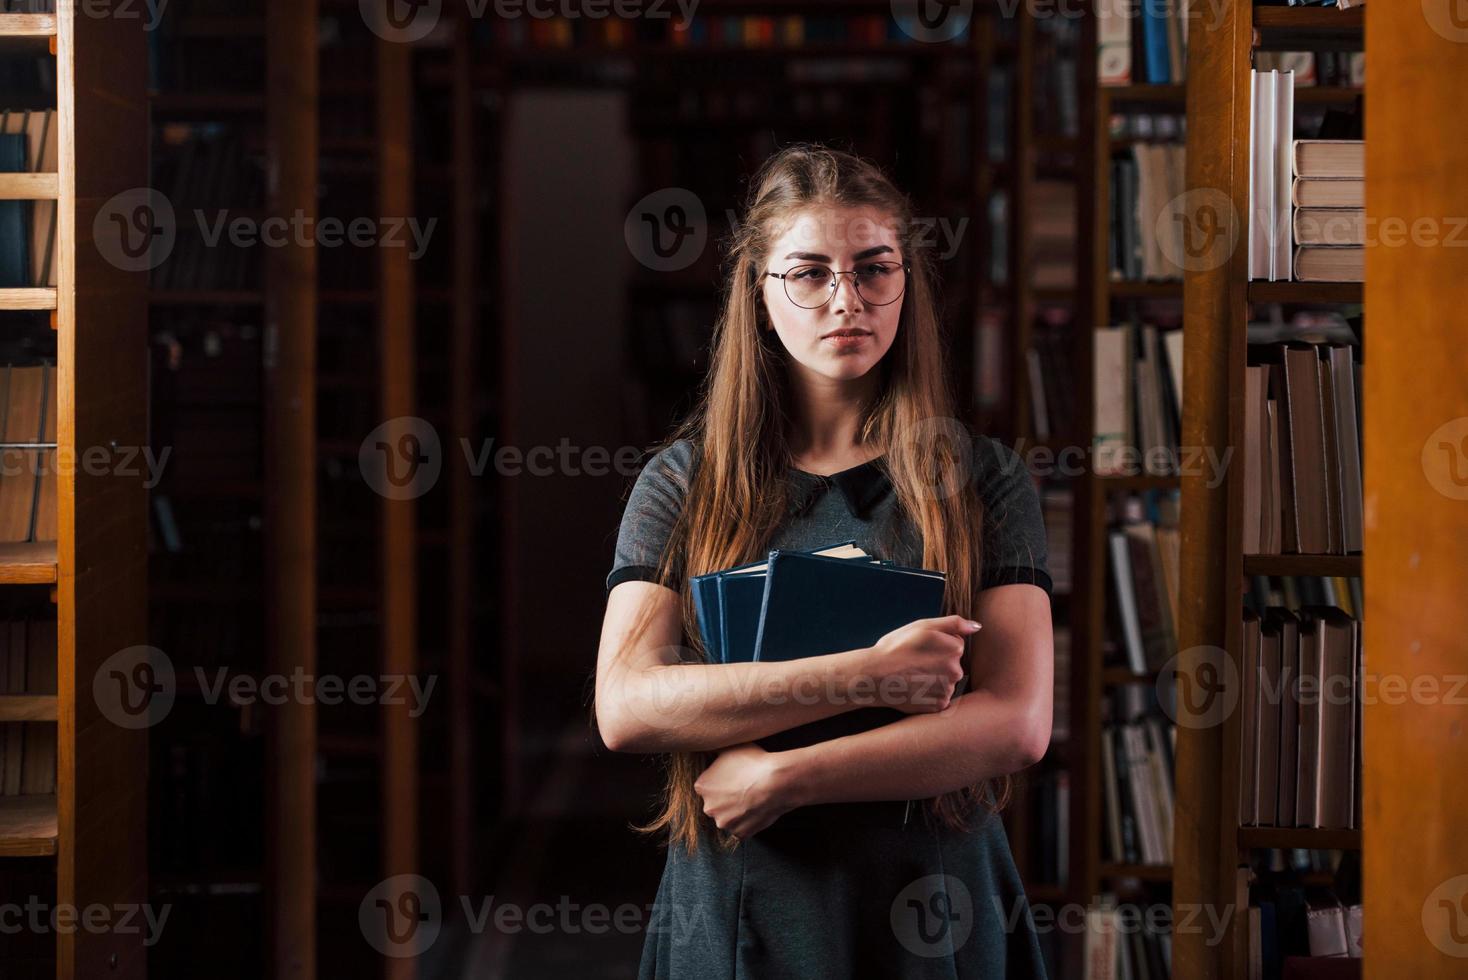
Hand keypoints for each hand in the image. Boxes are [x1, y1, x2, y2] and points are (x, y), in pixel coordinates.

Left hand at [694, 743, 793, 839]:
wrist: (776, 782)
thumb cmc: (753, 763)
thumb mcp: (729, 748)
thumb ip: (714, 750)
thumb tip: (709, 745)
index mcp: (702, 787)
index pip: (706, 785)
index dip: (720, 780)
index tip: (732, 776)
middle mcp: (709, 808)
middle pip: (716, 803)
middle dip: (726, 798)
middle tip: (743, 787)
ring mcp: (725, 823)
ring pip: (728, 817)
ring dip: (737, 810)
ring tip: (752, 797)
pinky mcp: (741, 834)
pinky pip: (742, 828)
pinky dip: (748, 820)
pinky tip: (757, 807)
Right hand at [860, 614, 977, 713]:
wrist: (875, 676)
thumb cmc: (896, 648)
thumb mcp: (923, 626)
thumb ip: (954, 623)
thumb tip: (977, 627)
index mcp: (955, 648)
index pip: (954, 645)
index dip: (936, 645)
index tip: (920, 648)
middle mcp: (956, 671)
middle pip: (952, 664)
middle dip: (937, 663)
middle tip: (914, 662)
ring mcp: (948, 690)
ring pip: (945, 682)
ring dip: (933, 679)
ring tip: (912, 676)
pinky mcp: (939, 705)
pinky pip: (939, 698)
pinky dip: (928, 694)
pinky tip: (914, 688)